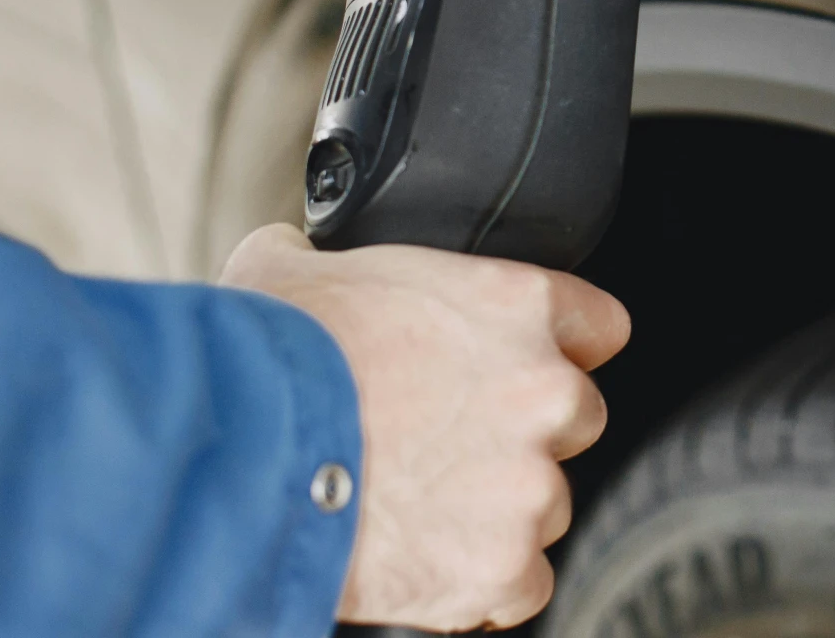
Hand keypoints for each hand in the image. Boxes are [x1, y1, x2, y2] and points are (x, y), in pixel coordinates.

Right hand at [220, 224, 630, 630]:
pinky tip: (427, 564)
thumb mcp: (297, 269)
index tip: (517, 369)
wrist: (236, 455)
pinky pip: (522, 585)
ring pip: (546, 504)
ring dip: (497, 509)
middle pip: (575, 419)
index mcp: (517, 304)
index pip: (598, 327)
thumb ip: (328, 256)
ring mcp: (528, 485)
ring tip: (418, 506)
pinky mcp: (500, 568)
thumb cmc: (266, 357)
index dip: (557, 349)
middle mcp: (544, 391)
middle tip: (448, 444)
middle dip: (523, 434)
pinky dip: (481, 586)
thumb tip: (295, 249)